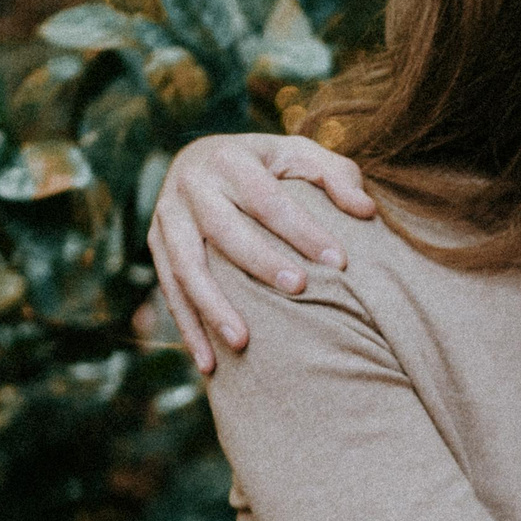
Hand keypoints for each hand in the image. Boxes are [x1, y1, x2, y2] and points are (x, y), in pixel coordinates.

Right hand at [145, 134, 376, 372]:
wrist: (202, 159)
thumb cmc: (266, 164)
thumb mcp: (299, 155)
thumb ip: (336, 176)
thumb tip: (366, 211)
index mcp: (228, 159)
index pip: (267, 199)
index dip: (302, 229)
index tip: (339, 261)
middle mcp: (191, 184)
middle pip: (224, 229)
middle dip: (260, 262)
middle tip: (299, 289)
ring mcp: (167, 216)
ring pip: (185, 266)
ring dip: (212, 306)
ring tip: (242, 343)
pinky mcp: (154, 244)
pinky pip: (170, 291)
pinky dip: (188, 328)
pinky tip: (209, 365)